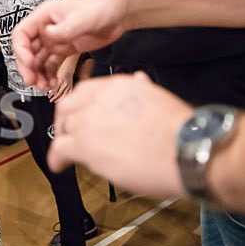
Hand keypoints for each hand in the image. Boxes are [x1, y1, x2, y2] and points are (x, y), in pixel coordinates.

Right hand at [12, 0, 127, 89]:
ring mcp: (56, 40)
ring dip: (38, 74)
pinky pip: (52, 64)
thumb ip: (64, 28)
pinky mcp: (65, 49)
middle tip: (32, 80)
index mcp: (45, 16)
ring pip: (38, 60)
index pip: (22, 33)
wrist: (118, 13)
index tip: (28, 62)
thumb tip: (47, 35)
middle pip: (27, 50)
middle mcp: (47, 28)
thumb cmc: (100, 6)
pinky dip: (49, 75)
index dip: (21, 49)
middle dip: (27, 67)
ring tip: (43, 86)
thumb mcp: (82, 17)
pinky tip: (52, 83)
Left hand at [48, 72, 191, 196]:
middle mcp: (100, 98)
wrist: (188, 150)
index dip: (80, 106)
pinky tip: (60, 165)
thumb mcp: (161, 99)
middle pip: (68, 107)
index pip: (85, 90)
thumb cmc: (182, 132)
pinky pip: (59, 148)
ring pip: (63, 127)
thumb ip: (143, 89)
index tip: (81, 116)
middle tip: (71, 135)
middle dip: (67, 121)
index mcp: (119, 85)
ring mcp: (89, 120)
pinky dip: (57, 158)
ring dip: (65, 140)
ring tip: (69, 153)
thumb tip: (140, 80)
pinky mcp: (85, 144)